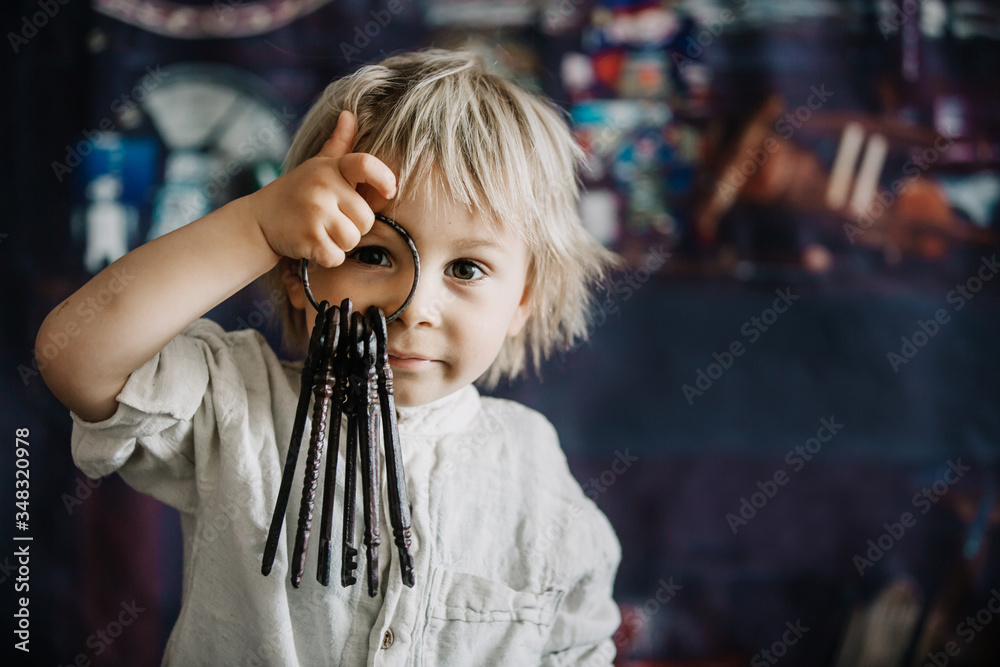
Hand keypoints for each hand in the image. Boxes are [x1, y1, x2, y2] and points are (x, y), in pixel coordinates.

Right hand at [251, 110, 396, 266]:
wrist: (259, 220)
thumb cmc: (297, 192)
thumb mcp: (317, 165)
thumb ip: (338, 143)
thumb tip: (350, 114)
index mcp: (331, 168)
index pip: (365, 165)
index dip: (384, 179)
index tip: (390, 191)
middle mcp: (324, 187)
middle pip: (366, 219)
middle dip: (353, 227)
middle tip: (331, 221)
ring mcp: (315, 212)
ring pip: (352, 239)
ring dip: (340, 244)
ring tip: (321, 232)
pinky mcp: (309, 238)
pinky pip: (337, 256)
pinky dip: (328, 258)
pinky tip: (313, 245)